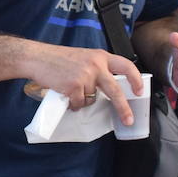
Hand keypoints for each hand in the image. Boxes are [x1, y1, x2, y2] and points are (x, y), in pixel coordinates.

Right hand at [22, 44, 142, 123]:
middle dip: (123, 108)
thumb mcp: (84, 57)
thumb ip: (97, 68)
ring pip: (92, 99)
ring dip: (83, 100)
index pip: (126, 66)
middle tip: (128, 120)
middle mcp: (95, 65)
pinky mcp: (73, 86)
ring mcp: (85, 76)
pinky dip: (73, 104)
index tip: (139, 91)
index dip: (135, 79)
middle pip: (115, 90)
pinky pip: (78, 103)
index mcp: (100, 56)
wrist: (37, 58)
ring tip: (71, 89)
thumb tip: (108, 89)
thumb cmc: (58, 59)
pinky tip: (65, 94)